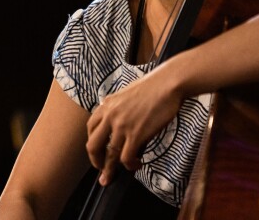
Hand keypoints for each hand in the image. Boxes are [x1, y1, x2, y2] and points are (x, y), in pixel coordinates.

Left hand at [85, 66, 183, 184]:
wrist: (168, 83)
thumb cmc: (153, 87)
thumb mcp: (127, 94)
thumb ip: (117, 109)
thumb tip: (118, 126)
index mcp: (107, 105)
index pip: (91, 128)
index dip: (93, 142)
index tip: (98, 151)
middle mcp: (110, 116)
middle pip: (93, 145)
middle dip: (95, 161)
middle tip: (101, 170)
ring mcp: (122, 126)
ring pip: (109, 155)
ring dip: (111, 169)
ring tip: (115, 176)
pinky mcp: (136, 134)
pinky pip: (126, 158)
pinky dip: (129, 165)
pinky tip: (136, 164)